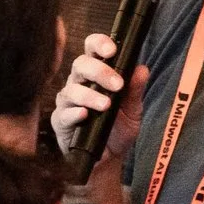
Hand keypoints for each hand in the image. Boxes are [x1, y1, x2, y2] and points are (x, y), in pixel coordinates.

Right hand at [51, 33, 148, 164]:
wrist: (109, 159)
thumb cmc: (118, 128)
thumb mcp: (133, 110)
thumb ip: (135, 90)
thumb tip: (142, 69)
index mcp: (96, 74)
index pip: (92, 50)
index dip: (99, 44)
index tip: (112, 50)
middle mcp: (79, 83)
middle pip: (80, 65)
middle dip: (99, 71)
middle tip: (117, 84)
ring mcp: (68, 102)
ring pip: (71, 89)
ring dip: (89, 95)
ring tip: (106, 105)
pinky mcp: (60, 121)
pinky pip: (63, 113)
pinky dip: (74, 113)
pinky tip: (85, 115)